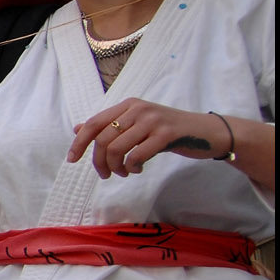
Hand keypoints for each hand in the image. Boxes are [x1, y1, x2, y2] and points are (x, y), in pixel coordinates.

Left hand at [69, 98, 225, 177]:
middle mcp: (138, 109)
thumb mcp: (137, 125)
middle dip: (99, 162)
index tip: (72, 159)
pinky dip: (132, 167)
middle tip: (106, 174)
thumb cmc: (168, 131)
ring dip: (116, 167)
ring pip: (117, 148)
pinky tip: (137, 169)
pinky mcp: (166, 134)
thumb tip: (77, 128)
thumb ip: (110, 126)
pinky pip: (136, 155)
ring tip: (123, 172)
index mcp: (128, 105)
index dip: (79, 142)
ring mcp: (153, 121)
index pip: (94, 123)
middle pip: (103, 139)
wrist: (207, 132)